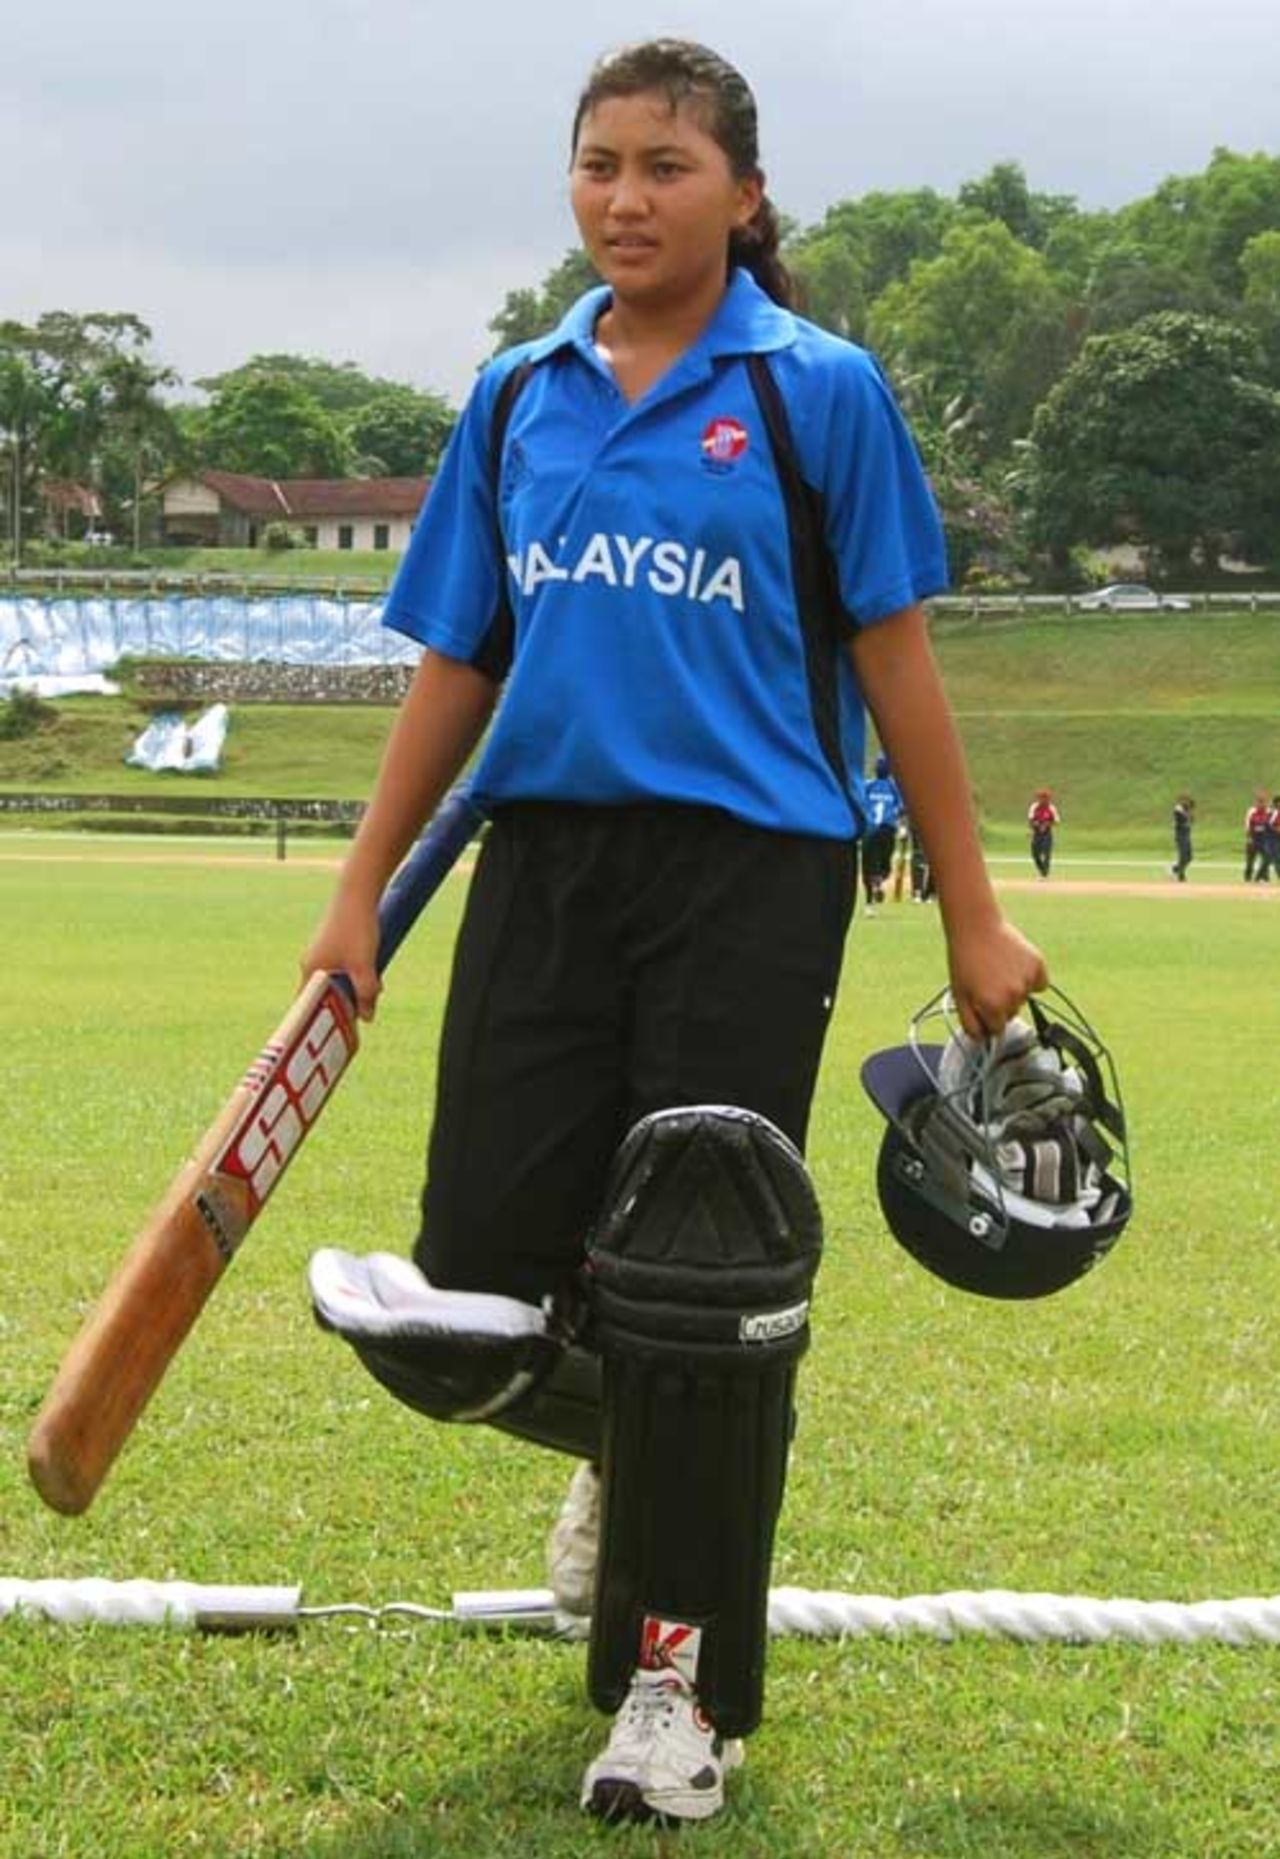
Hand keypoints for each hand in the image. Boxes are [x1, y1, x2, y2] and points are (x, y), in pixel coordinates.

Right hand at [300, 890, 381, 1022]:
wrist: (358, 892)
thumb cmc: (357, 928)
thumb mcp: (364, 966)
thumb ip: (365, 994)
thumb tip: (366, 1018)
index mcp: (312, 971)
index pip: (308, 1006)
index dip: (320, 1021)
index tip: (334, 1034)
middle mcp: (312, 963)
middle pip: (326, 995)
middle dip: (345, 1004)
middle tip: (363, 1014)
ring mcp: (323, 953)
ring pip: (339, 981)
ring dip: (355, 988)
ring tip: (375, 989)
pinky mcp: (334, 944)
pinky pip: (344, 967)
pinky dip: (358, 973)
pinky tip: (375, 968)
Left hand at [946, 917, 1047, 1041]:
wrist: (976, 928)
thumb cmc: (964, 962)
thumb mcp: (959, 995)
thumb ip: (969, 1023)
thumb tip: (983, 1040)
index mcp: (993, 1006)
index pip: (996, 1029)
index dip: (986, 1017)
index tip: (980, 1002)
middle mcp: (1013, 996)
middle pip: (1011, 1014)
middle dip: (1000, 1004)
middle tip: (987, 982)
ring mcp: (1027, 980)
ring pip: (1025, 998)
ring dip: (1014, 990)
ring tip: (998, 970)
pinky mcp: (1038, 966)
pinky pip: (1040, 983)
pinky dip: (1030, 978)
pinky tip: (1015, 965)